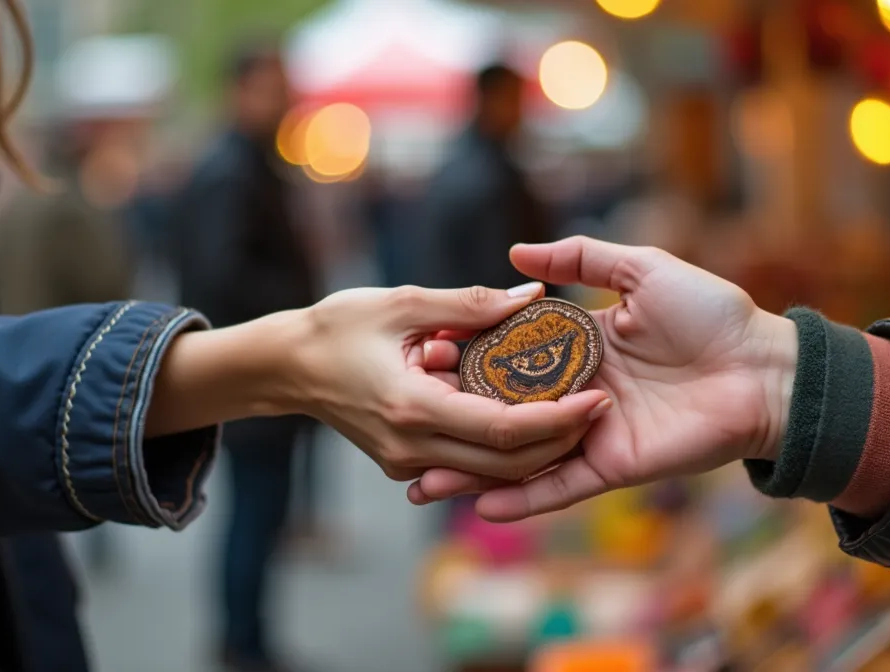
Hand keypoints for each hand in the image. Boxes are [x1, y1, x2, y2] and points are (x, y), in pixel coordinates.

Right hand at [275, 283, 609, 481]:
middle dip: (561, 441)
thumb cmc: (339, 326)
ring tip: (581, 414)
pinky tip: (537, 422)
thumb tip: (533, 295)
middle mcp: (414, 449)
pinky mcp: (410, 465)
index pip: (502, 429)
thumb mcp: (403, 301)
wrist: (287, 367)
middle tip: (602, 406)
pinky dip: (506, 451)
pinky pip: (471, 467)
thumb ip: (470, 303)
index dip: (556, 419)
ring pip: (493, 473)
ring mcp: (410, 464)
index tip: (597, 396)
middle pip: (508, 463)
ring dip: (540, 451)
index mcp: (413, 409)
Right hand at [407, 237, 797, 520]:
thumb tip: (518, 253)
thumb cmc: (713, 313)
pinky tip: (479, 502)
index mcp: (580, 347)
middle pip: (504, 413)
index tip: (418, 365)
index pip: (509, 358)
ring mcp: (591, 433)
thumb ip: (582, 258)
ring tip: (422, 480)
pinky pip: (559, 485)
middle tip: (402, 434)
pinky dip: (522, 498)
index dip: (466, 363)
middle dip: (456, 427)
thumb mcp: (643, 269)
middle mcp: (576, 393)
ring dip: (474, 471)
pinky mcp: (612, 466)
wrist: (766, 368)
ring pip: (521, 457)